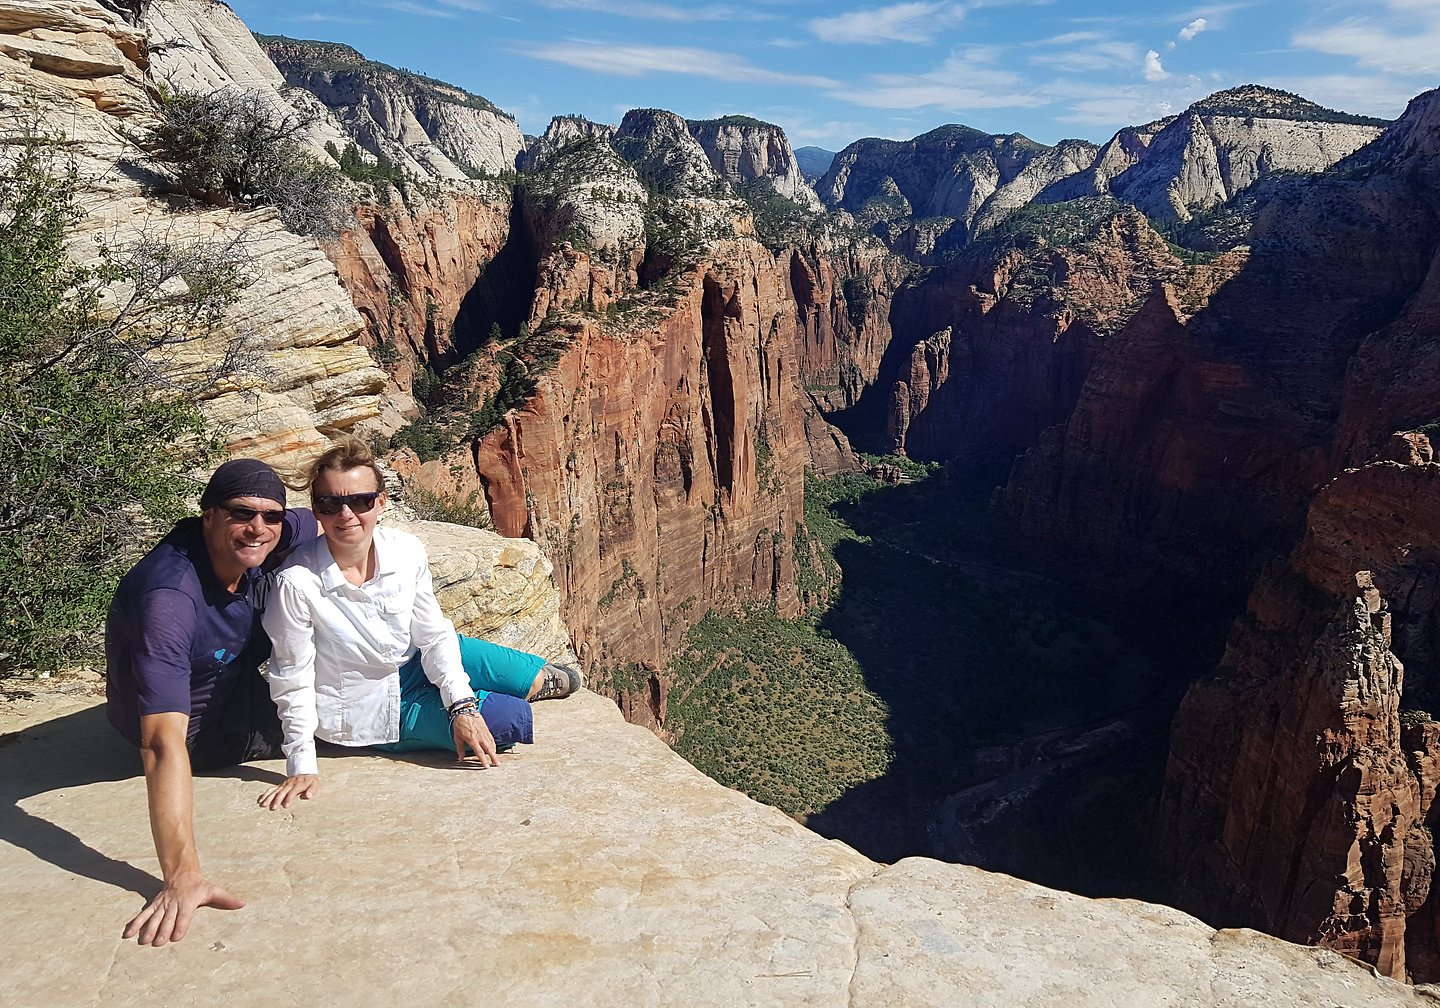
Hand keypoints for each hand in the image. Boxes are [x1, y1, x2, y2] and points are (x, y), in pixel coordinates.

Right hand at [122, 872, 244, 946]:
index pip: (184, 915)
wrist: (183, 874)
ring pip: (154, 917)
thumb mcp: (214, 890)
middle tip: (158, 943)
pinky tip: (128, 935)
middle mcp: (173, 904)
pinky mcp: (154, 906)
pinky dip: (135, 924)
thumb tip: (243, 904)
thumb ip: (227, 899)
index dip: (180, 926)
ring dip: (148, 929)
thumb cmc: (200, 886)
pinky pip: (143, 915)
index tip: (176, 937)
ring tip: (143, 941)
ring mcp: (162, 905)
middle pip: (167, 919)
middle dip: (162, 930)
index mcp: (188, 902)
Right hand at [257, 774, 318, 809]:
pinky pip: (271, 789)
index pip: (293, 792)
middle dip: (277, 800)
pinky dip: (265, 794)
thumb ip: (312, 790)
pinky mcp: (280, 785)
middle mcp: (289, 784)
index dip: (289, 799)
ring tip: (263, 805)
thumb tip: (308, 796)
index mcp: (298, 784)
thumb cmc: (310, 780)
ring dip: (269, 798)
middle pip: (282, 792)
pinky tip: (260, 800)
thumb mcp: (315, 784)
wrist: (305, 770)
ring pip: (275, 791)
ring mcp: (283, 784)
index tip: (285, 806)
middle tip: (273, 808)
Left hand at [452, 712, 497, 766]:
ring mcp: (484, 733)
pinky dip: (493, 745)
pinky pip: (491, 739)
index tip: (487, 767)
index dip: (483, 761)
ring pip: (492, 744)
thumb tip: (461, 759)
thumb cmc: (460, 724)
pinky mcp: (486, 729)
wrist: (465, 711)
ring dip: (494, 752)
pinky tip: (494, 748)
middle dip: (494, 758)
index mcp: (472, 740)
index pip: (480, 753)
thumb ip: (460, 749)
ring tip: (496, 758)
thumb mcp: (457, 738)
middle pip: (489, 750)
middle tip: (497, 764)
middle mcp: (480, 737)